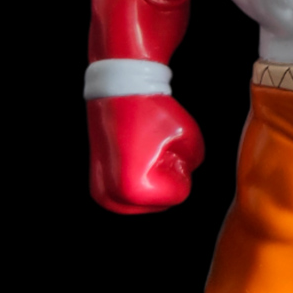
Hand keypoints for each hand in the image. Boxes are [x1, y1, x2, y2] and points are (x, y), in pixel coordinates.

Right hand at [87, 94, 204, 213]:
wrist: (117, 90)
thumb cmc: (151, 110)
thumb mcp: (189, 136)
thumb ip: (194, 162)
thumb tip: (185, 172)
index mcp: (133, 191)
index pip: (179, 194)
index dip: (180, 167)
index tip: (164, 145)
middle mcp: (112, 198)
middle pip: (162, 203)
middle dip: (167, 177)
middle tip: (155, 147)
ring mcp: (102, 195)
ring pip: (147, 202)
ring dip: (154, 181)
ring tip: (145, 151)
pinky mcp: (98, 188)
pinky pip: (132, 196)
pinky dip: (140, 181)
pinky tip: (136, 158)